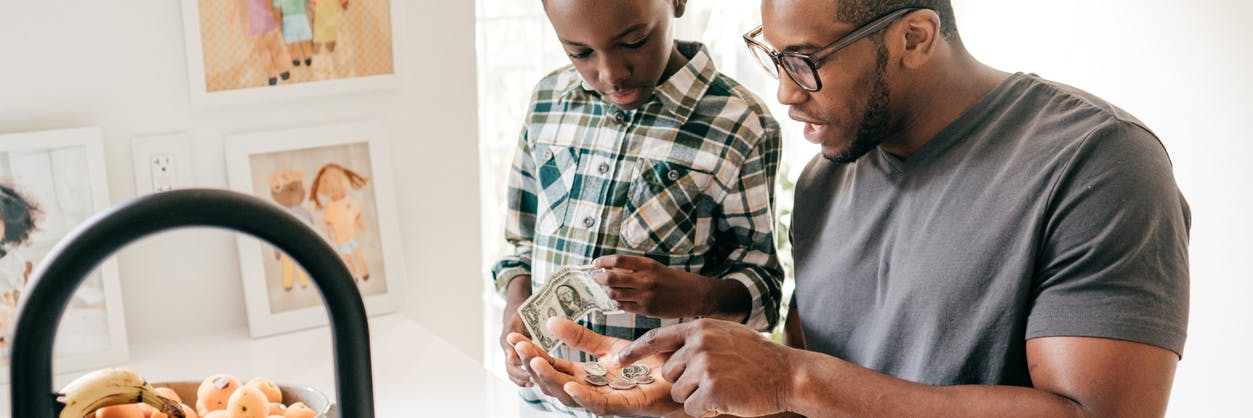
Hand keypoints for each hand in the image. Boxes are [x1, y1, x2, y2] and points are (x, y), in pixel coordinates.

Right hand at [501, 275, 533, 386]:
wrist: (515, 309)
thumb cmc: (521, 310)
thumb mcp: (523, 314)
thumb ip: (523, 326)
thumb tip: (524, 340)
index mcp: (507, 337)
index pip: (510, 356)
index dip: (518, 367)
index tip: (528, 374)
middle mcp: (506, 346)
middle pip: (509, 366)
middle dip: (520, 375)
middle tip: (532, 381)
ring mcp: (508, 350)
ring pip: (510, 370)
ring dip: (519, 378)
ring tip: (532, 384)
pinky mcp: (513, 353)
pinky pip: (514, 368)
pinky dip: (520, 376)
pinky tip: (531, 382)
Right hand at [507, 318, 684, 417]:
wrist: (684, 372)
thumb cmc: (650, 363)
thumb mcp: (609, 345)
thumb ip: (581, 337)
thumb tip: (550, 321)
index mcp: (586, 376)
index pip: (551, 366)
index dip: (532, 353)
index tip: (514, 337)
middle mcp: (592, 391)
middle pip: (553, 382)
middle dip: (532, 365)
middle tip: (517, 345)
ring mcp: (607, 400)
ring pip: (570, 395)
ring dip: (550, 379)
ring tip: (535, 362)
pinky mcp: (626, 407)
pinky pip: (599, 405)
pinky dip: (582, 397)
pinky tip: (570, 384)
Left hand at [593, 254, 728, 318]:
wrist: (695, 295)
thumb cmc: (674, 280)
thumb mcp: (656, 268)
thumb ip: (636, 269)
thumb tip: (611, 270)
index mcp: (648, 265)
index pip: (618, 260)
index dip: (603, 261)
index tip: (595, 263)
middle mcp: (646, 279)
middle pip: (612, 278)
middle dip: (600, 277)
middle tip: (597, 277)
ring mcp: (645, 296)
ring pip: (615, 294)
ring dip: (608, 291)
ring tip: (610, 289)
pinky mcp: (647, 310)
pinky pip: (623, 306)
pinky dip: (618, 302)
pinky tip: (620, 299)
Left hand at [619, 319, 795, 417]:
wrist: (788, 373)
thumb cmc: (758, 357)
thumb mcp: (725, 335)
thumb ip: (696, 339)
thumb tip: (666, 350)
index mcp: (699, 328)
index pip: (656, 338)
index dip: (635, 350)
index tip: (617, 359)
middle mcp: (698, 344)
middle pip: (668, 373)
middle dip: (686, 382)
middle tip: (716, 379)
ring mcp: (705, 367)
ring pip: (679, 392)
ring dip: (697, 397)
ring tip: (724, 387)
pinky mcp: (712, 390)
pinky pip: (693, 408)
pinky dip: (707, 410)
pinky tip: (727, 400)